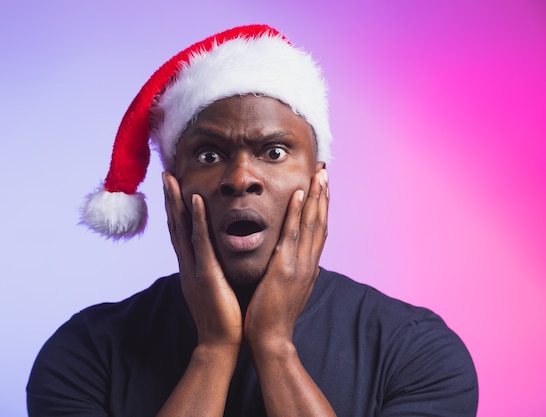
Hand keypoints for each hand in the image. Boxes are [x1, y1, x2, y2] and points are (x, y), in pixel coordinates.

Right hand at [163, 172, 242, 348]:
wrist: (221, 344)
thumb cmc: (224, 317)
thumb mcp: (215, 287)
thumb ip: (213, 269)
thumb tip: (218, 257)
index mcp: (192, 267)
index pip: (181, 232)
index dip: (176, 209)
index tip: (174, 188)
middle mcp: (188, 264)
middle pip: (175, 225)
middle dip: (169, 199)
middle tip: (166, 174)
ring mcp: (194, 268)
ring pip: (182, 229)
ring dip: (176, 202)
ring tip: (171, 178)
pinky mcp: (206, 274)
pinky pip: (200, 242)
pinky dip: (197, 220)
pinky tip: (195, 200)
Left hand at [244, 169, 328, 349]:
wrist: (271, 339)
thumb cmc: (273, 315)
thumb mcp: (288, 289)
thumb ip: (293, 271)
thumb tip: (297, 260)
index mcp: (308, 266)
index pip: (318, 230)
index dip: (322, 207)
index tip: (322, 186)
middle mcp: (308, 262)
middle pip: (320, 222)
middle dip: (324, 195)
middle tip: (325, 171)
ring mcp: (299, 265)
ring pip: (311, 224)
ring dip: (316, 198)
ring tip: (319, 175)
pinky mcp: (285, 269)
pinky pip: (292, 236)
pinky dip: (297, 214)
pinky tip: (299, 195)